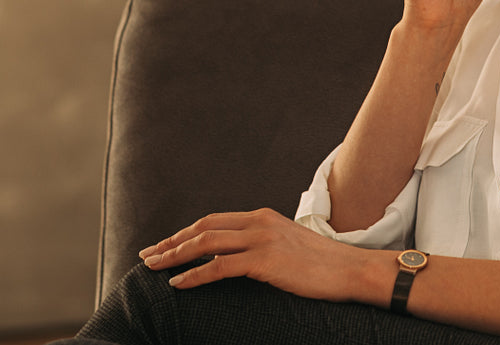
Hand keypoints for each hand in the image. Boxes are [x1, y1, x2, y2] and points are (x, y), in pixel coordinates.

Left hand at [138, 208, 374, 299]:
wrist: (351, 270)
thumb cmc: (324, 265)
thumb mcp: (290, 246)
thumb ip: (265, 245)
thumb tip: (242, 259)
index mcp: (263, 216)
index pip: (214, 220)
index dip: (186, 232)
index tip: (165, 244)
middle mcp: (259, 222)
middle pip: (203, 228)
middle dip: (172, 242)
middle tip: (148, 255)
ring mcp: (261, 239)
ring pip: (206, 244)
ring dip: (175, 256)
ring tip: (154, 268)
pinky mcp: (265, 260)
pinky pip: (219, 267)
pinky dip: (195, 276)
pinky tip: (178, 284)